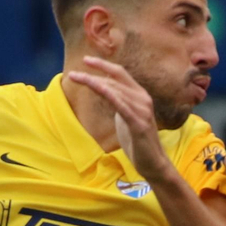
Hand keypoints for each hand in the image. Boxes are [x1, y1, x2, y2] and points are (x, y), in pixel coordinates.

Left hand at [66, 57, 174, 182]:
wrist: (152, 164)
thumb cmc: (137, 142)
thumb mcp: (126, 117)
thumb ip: (119, 103)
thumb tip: (107, 92)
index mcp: (140, 95)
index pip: (120, 73)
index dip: (103, 65)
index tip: (86, 60)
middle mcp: (143, 98)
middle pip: (115, 79)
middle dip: (93, 74)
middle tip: (74, 74)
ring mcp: (142, 110)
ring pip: (115, 90)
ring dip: (93, 82)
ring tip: (77, 79)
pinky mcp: (139, 123)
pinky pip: (121, 105)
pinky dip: (108, 93)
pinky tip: (96, 87)